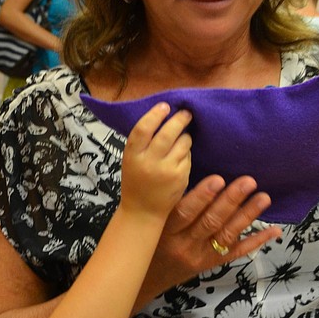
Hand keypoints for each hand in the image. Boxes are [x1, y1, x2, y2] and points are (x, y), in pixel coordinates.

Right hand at [120, 104, 192, 220]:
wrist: (143, 211)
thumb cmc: (136, 181)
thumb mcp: (131, 160)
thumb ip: (142, 142)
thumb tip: (162, 115)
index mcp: (132, 155)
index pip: (143, 129)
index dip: (155, 115)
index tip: (165, 106)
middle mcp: (149, 162)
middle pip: (167, 133)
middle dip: (179, 119)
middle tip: (186, 113)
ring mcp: (166, 170)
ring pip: (183, 143)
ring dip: (185, 136)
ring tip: (182, 137)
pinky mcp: (181, 177)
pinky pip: (188, 156)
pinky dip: (186, 153)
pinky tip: (180, 156)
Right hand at [135, 172, 281, 305]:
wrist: (146, 278)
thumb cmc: (149, 241)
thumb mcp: (153, 223)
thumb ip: (171, 204)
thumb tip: (199, 176)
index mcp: (167, 231)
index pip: (185, 212)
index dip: (202, 196)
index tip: (218, 178)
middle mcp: (185, 245)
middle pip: (211, 222)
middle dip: (231, 201)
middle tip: (248, 181)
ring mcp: (200, 257)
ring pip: (227, 235)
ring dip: (247, 215)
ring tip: (263, 198)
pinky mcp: (211, 265)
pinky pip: (236, 253)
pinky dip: (256, 241)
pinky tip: (273, 230)